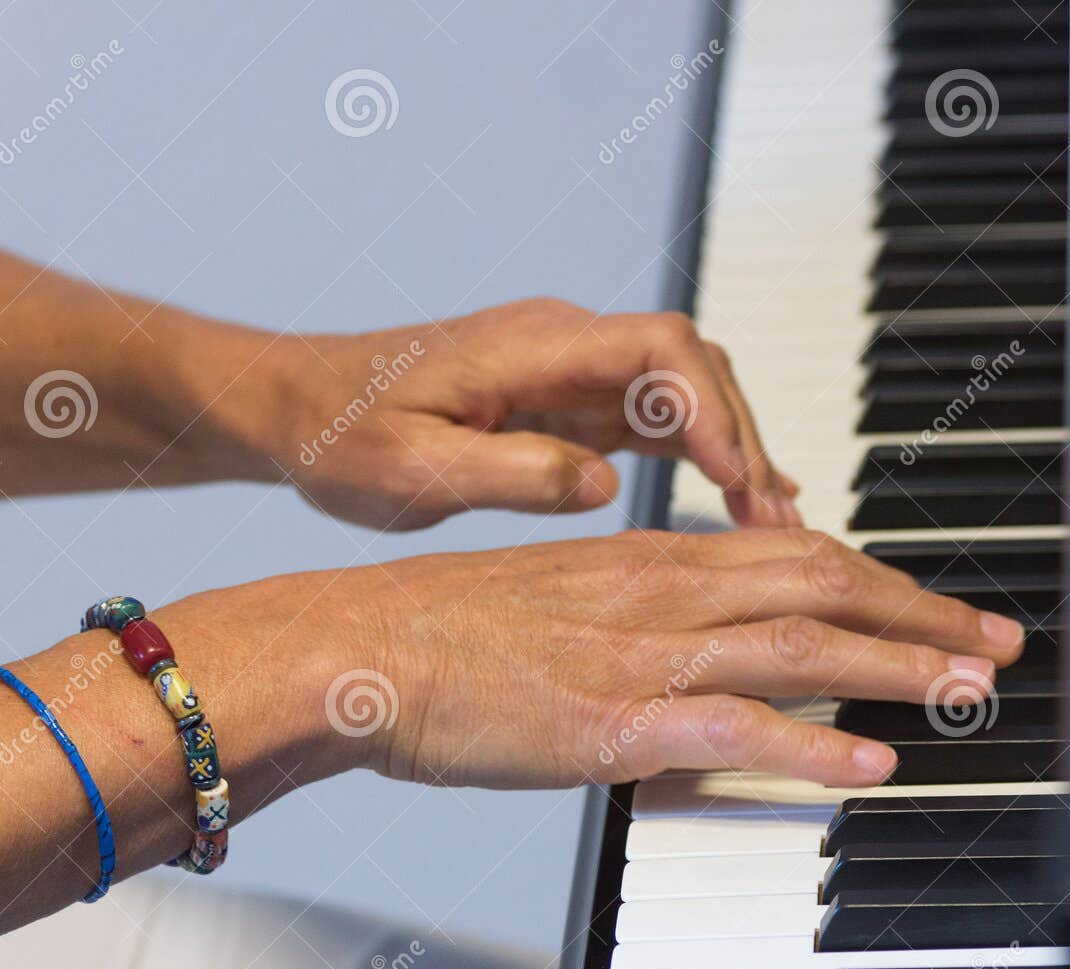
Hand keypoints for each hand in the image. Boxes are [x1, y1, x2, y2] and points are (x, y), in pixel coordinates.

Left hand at [191, 298, 800, 530]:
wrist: (294, 406)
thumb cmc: (338, 432)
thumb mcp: (412, 467)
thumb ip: (509, 473)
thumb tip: (602, 485)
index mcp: (532, 345)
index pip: (659, 349)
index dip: (713, 411)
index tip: (739, 481)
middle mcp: (561, 344)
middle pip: (690, 366)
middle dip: (741, 434)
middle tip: (775, 520)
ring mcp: (565, 369)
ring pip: (681, 392)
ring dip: (730, 448)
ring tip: (773, 524)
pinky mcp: (560, 400)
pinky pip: (651, 418)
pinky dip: (696, 456)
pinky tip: (729, 503)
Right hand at [207, 529, 1024, 791]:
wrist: (361, 642)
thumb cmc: (444, 627)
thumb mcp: (556, 596)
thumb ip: (634, 612)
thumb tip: (689, 643)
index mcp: (647, 560)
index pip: (794, 554)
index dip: (879, 580)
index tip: (931, 602)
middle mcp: (660, 593)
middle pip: (821, 588)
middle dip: (920, 615)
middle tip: (994, 640)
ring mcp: (641, 656)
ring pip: (800, 646)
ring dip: (899, 667)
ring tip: (970, 687)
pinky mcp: (612, 722)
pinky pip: (735, 729)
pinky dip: (812, 744)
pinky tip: (868, 759)